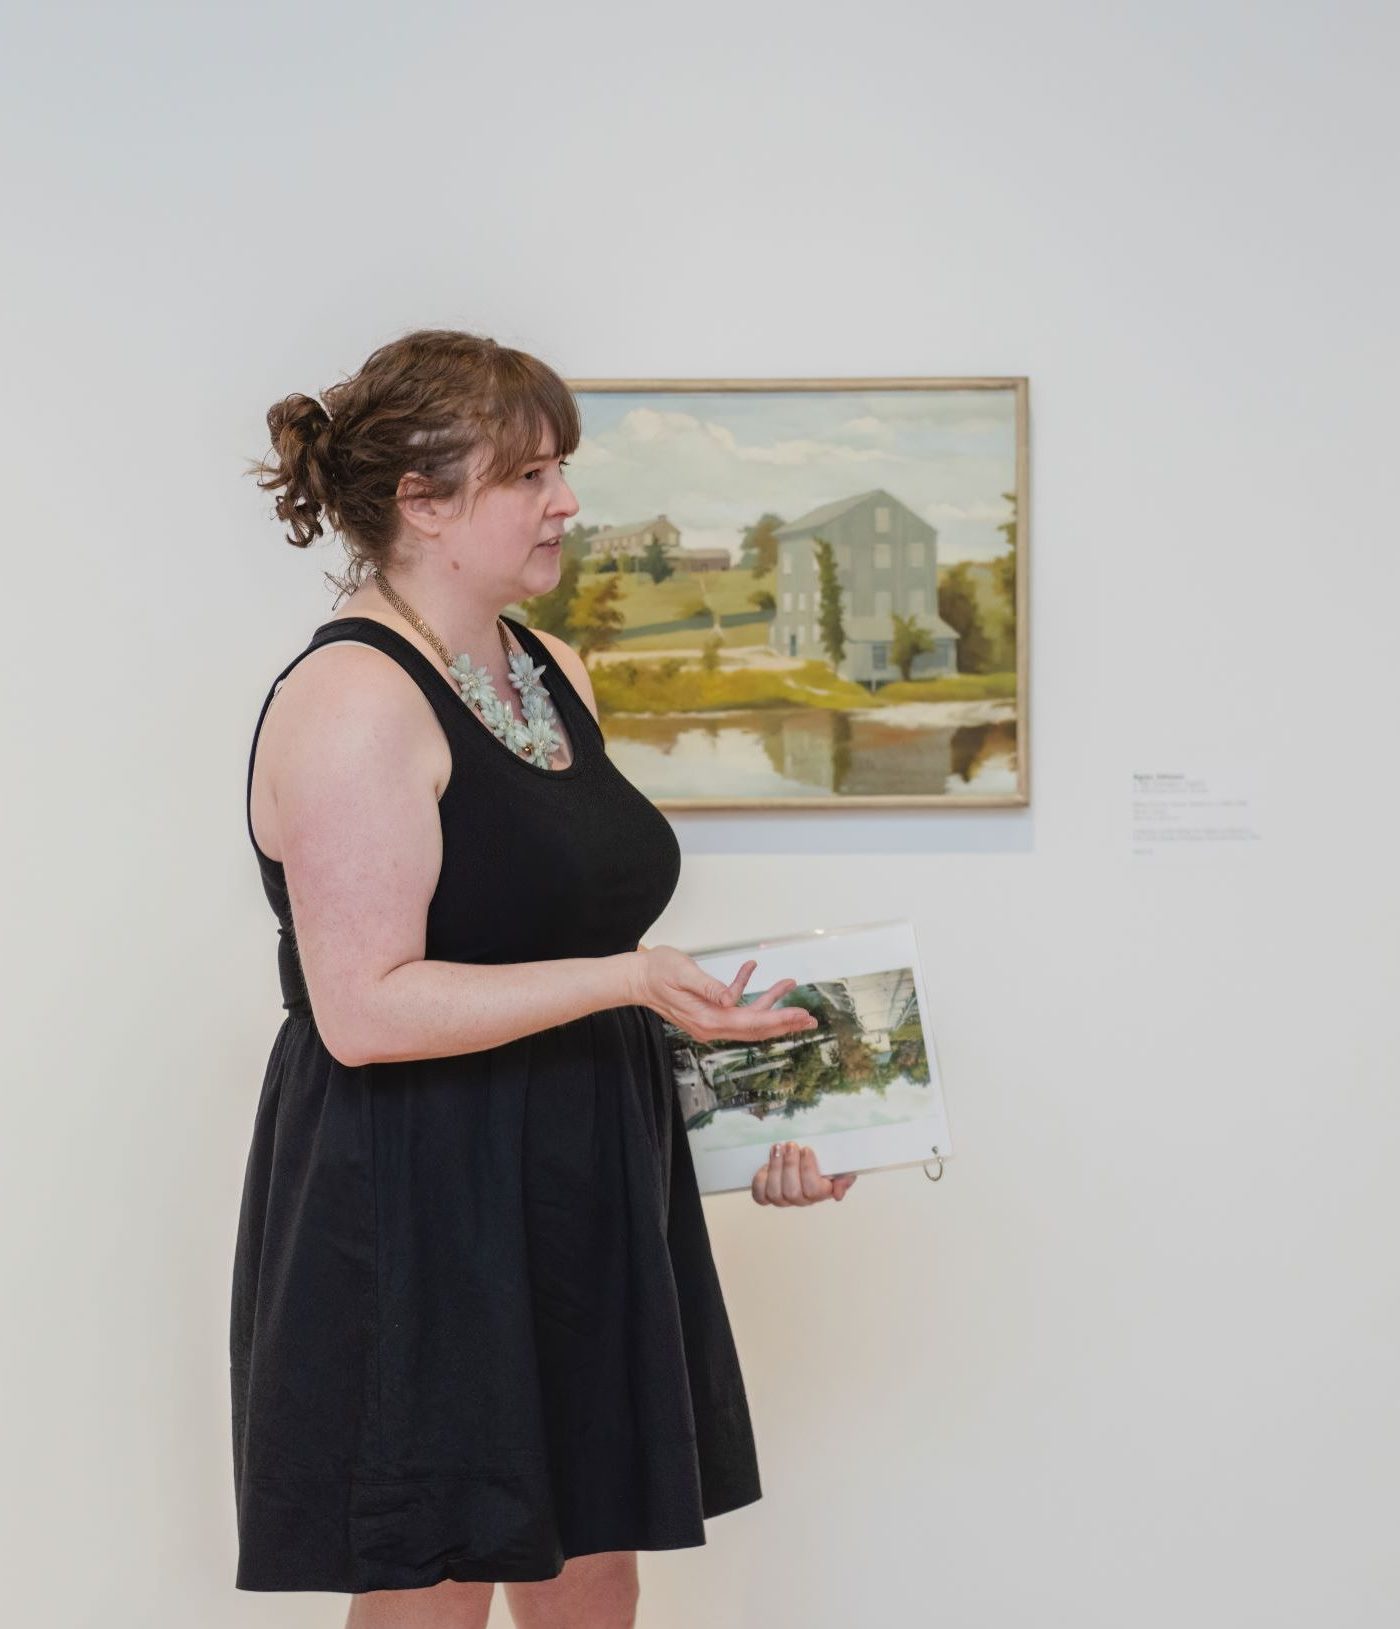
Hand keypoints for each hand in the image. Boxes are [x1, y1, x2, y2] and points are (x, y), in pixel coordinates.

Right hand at [628, 945, 819, 1043]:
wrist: (636, 978)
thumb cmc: (657, 972)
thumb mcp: (683, 973)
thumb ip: (709, 987)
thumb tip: (731, 999)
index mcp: (707, 1019)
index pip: (751, 1024)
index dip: (779, 1020)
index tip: (800, 1016)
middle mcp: (711, 1026)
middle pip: (755, 1028)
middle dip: (784, 1022)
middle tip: (810, 1018)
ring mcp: (709, 1021)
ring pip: (748, 1018)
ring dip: (770, 1005)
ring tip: (790, 988)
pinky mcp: (708, 1012)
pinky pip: (734, 1005)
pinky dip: (745, 990)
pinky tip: (750, 970)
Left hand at [752, 1140, 858, 1205]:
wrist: (802, 1158)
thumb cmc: (823, 1163)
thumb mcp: (840, 1166)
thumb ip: (845, 1178)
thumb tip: (837, 1194)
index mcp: (820, 1193)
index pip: (814, 1190)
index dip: (808, 1169)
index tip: (807, 1149)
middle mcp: (801, 1200)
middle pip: (792, 1192)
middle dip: (790, 1165)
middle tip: (791, 1145)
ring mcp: (783, 1199)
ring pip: (775, 1192)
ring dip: (775, 1168)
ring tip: (777, 1149)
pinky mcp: (766, 1195)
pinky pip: (759, 1194)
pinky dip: (761, 1179)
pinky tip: (766, 1165)